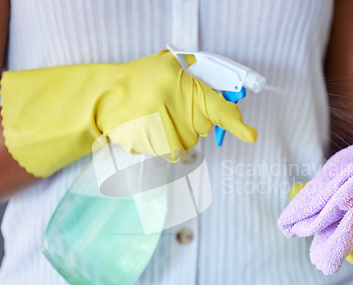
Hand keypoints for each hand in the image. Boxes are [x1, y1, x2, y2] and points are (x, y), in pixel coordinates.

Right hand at [0, 50, 256, 177]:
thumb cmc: (138, 80)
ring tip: (155, 117)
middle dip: (194, 120)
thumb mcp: (167, 65)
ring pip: (188, 142)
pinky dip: (164, 142)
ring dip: (177, 133)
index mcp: (182, 86)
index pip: (218, 108)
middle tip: (170, 106)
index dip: (236, 123)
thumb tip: (224, 102)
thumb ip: (195, 77)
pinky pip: (172, 151)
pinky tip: (149, 128)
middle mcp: (175, 112)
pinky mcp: (152, 150)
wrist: (102, 100)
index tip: (250, 135)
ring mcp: (163, 134)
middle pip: (203, 128)